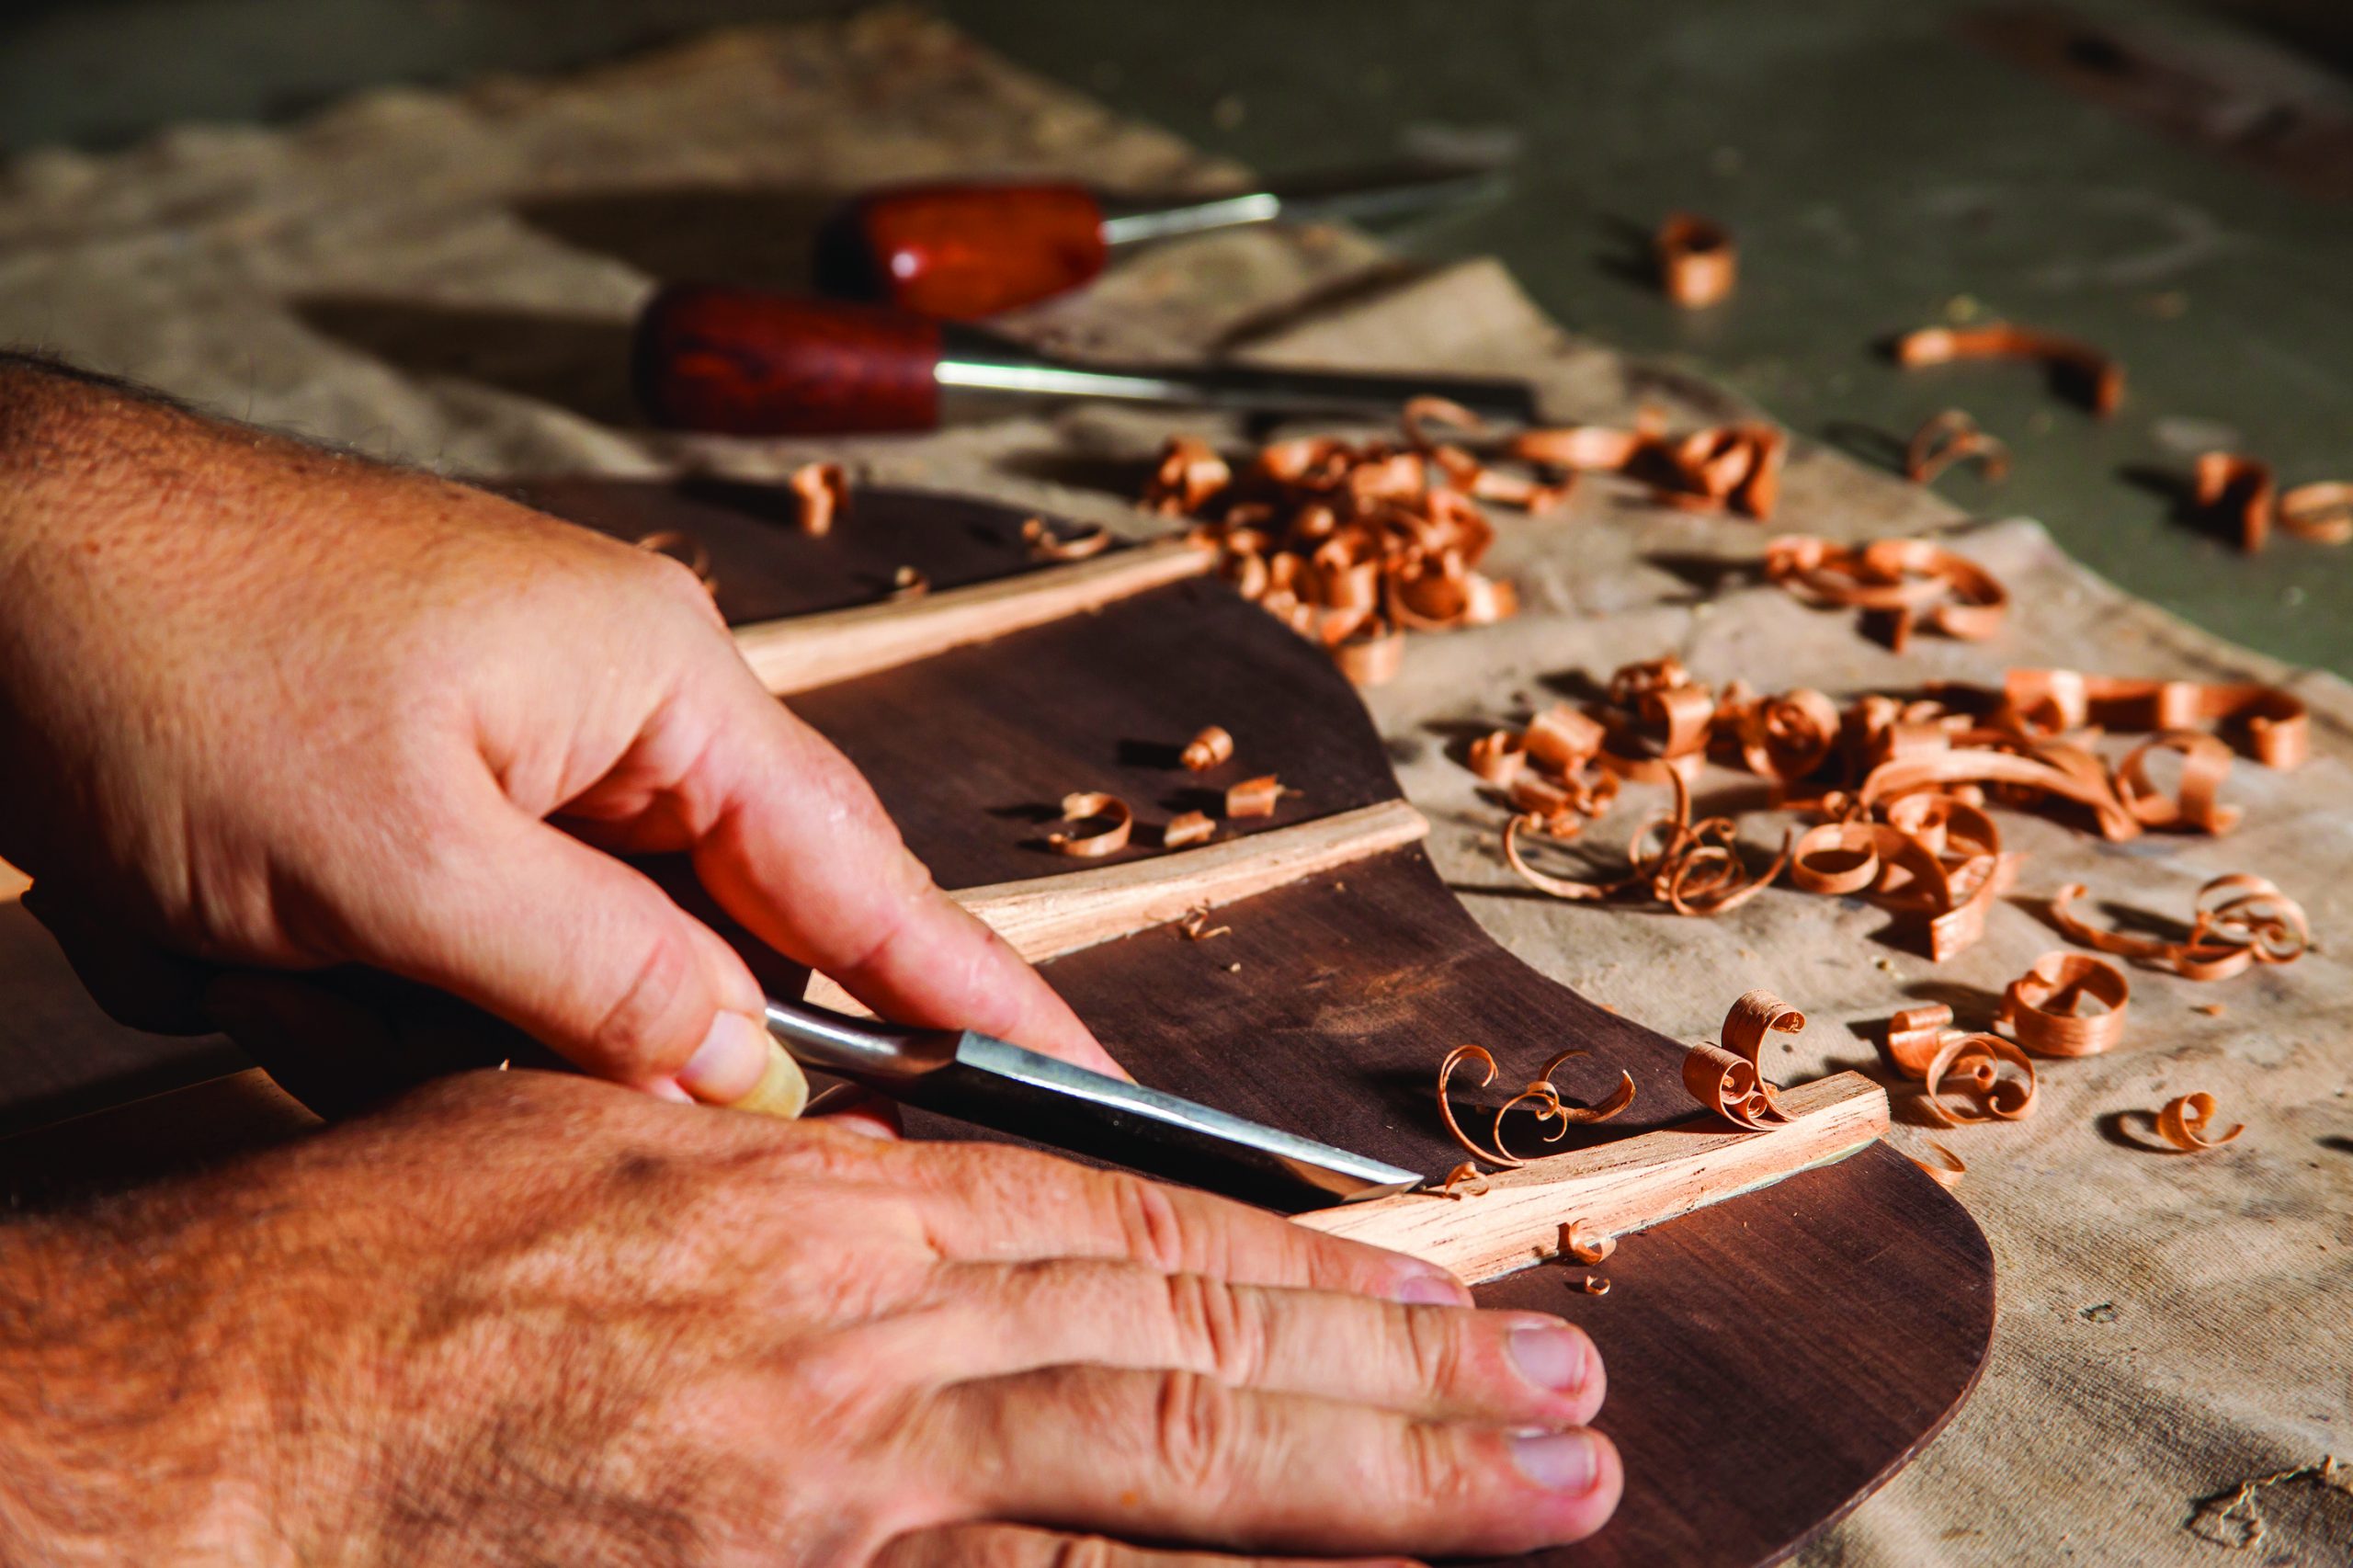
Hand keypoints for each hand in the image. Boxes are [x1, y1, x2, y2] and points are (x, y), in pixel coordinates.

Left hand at [0, 356, 1108, 1105]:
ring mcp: (514, 753)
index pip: (867, 876)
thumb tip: (758, 1077)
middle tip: (492, 1045)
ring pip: (561, 965)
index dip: (977, 997)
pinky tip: (250, 940)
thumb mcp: (400, 859)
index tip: (1078, 1088)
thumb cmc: (175, 642)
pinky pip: (459, 949)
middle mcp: (615, 713)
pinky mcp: (422, 796)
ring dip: (417, 1000)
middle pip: (709, 938)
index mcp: (664, 683)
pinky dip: (359, 984)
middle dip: (592, 1026)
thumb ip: (605, 983)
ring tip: (273, 943)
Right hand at [0, 1072, 1620, 1563]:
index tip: (1444, 1289)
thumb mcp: (599, 1135)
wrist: (199, 1439)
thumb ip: (784, 1153)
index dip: (1303, 1269)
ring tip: (1532, 1500)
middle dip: (1405, 1392)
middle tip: (1574, 1411)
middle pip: (1193, 1358)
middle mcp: (867, 1339)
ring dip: (1362, 1493)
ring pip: (1157, 1483)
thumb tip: (928, 1168)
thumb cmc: (372, 1272)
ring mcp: (838, 1493)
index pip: (1130, 1227)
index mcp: (828, 1199)